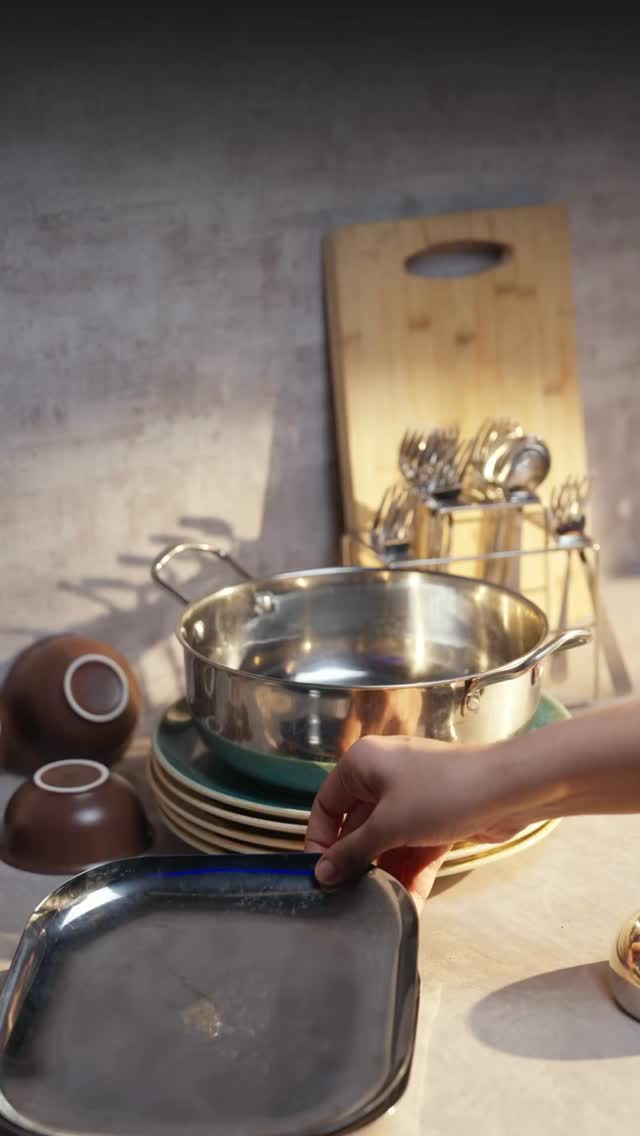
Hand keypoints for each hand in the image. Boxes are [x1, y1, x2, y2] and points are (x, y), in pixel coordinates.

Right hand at [305, 733, 517, 889]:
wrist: (509, 789)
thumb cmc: (441, 793)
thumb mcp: (389, 825)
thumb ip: (352, 852)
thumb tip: (321, 874)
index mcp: (363, 764)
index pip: (326, 804)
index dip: (319, 839)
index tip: (319, 875)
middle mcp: (383, 776)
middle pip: (356, 826)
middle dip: (356, 862)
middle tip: (348, 898)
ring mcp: (412, 797)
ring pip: (387, 841)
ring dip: (385, 873)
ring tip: (379, 909)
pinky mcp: (436, 817)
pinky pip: (413, 847)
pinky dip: (411, 872)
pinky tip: (409, 905)